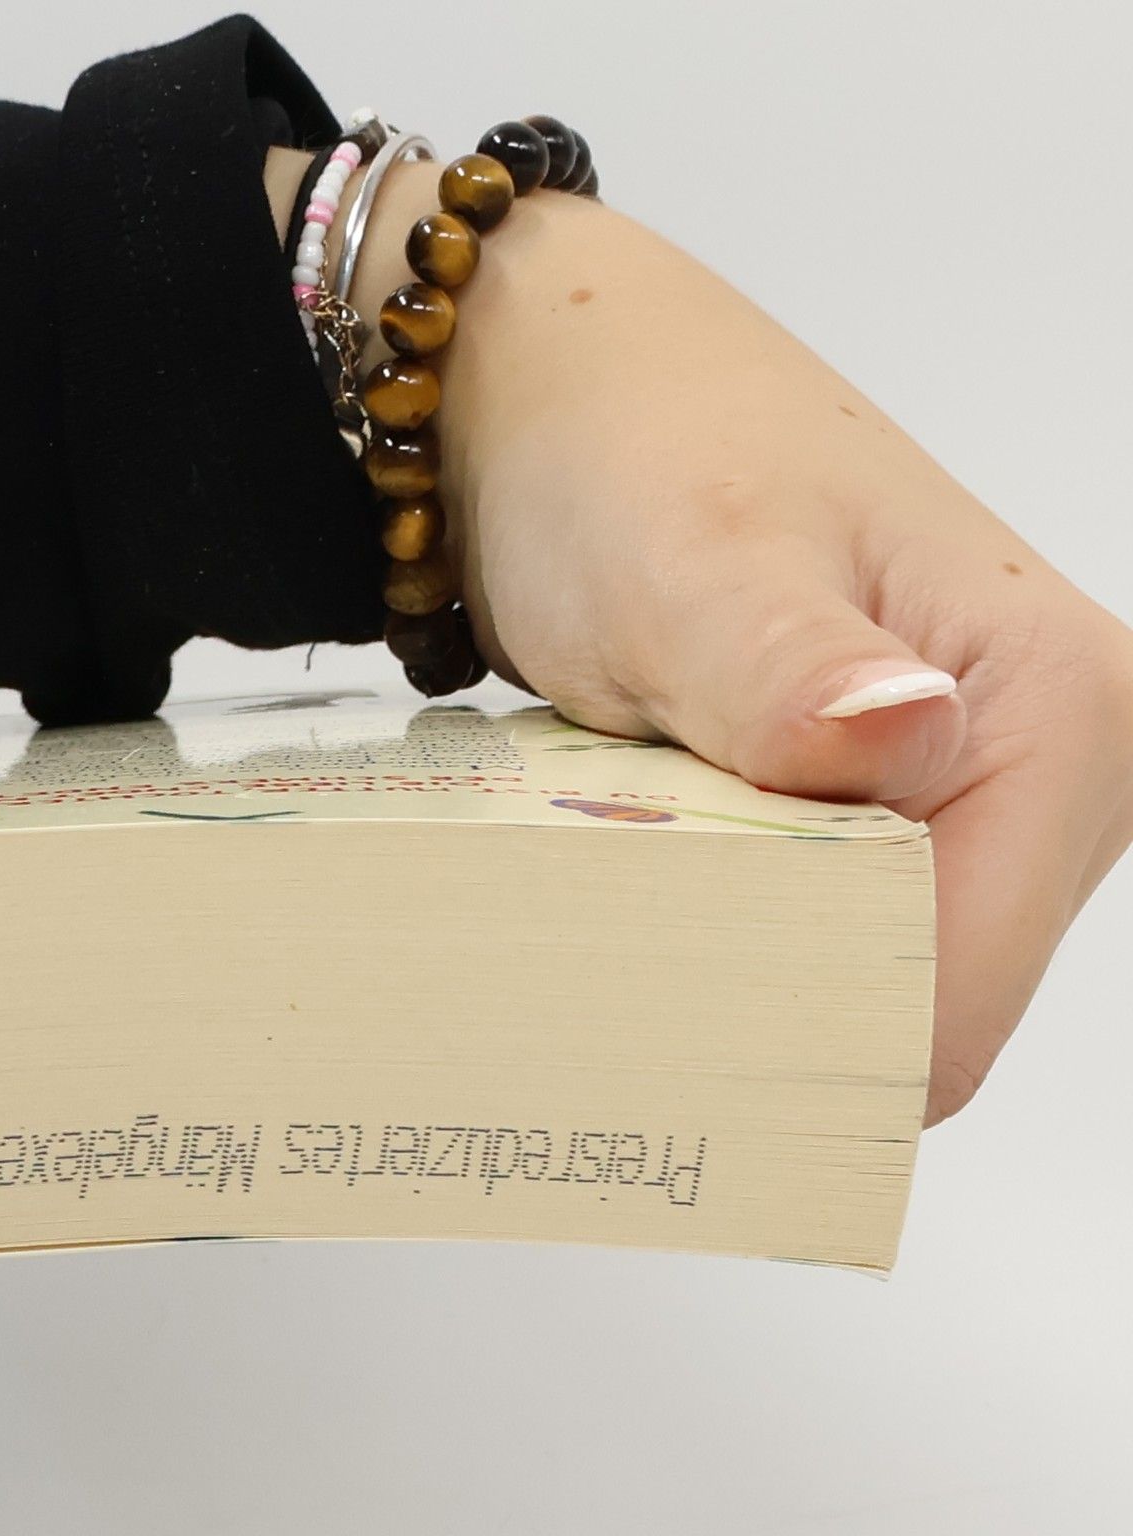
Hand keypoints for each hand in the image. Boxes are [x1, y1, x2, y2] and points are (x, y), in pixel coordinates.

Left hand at [351, 166, 1132, 1124]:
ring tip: (623, 919)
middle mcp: (1044, 762)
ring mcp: (965, 791)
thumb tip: (904, 740)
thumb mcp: (692, 565)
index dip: (817, 1040)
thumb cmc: (631, 452)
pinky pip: (816, 931)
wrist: (562, 401)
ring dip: (735, 977)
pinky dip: (723, 936)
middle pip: (921, 1004)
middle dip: (771, 1016)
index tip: (668, 1048)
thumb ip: (787, 671)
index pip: (964, 988)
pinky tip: (643, 894)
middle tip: (617, 979)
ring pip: (861, 978)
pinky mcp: (885, 807)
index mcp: (1058, 707)